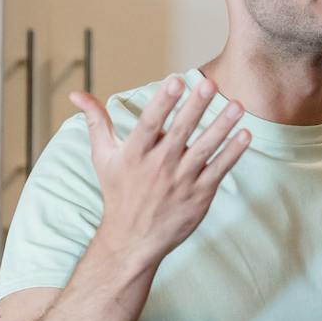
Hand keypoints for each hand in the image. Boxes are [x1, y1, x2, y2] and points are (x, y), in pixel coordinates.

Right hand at [71, 75, 251, 269]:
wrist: (133, 239)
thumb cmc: (118, 192)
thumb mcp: (102, 156)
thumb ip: (96, 121)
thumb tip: (76, 94)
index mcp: (134, 154)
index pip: (150, 123)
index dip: (163, 102)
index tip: (176, 80)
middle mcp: (158, 166)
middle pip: (180, 132)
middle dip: (195, 107)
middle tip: (210, 84)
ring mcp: (181, 181)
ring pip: (205, 149)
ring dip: (222, 126)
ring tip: (237, 105)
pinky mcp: (199, 195)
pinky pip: (219, 170)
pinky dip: (233, 153)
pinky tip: (245, 134)